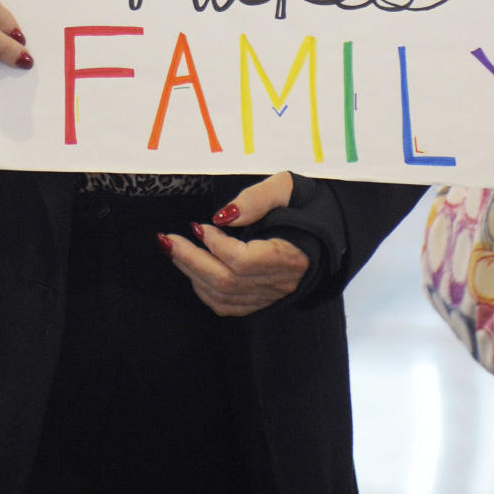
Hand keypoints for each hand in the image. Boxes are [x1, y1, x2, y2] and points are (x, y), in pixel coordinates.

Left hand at [158, 172, 308, 316]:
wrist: (326, 231)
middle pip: (227, 282)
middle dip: (191, 260)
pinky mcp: (262, 300)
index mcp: (290, 254)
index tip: (200, 225)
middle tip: (167, 239)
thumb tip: (223, 217)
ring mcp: (270, 295)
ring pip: (223, 296)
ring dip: (192, 273)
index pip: (244, 261)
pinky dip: (203, 290)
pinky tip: (191, 269)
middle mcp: (280, 281)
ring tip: (173, 249)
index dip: (217, 246)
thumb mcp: (287, 187)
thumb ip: (257, 199)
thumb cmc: (306, 205)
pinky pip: (227, 305)